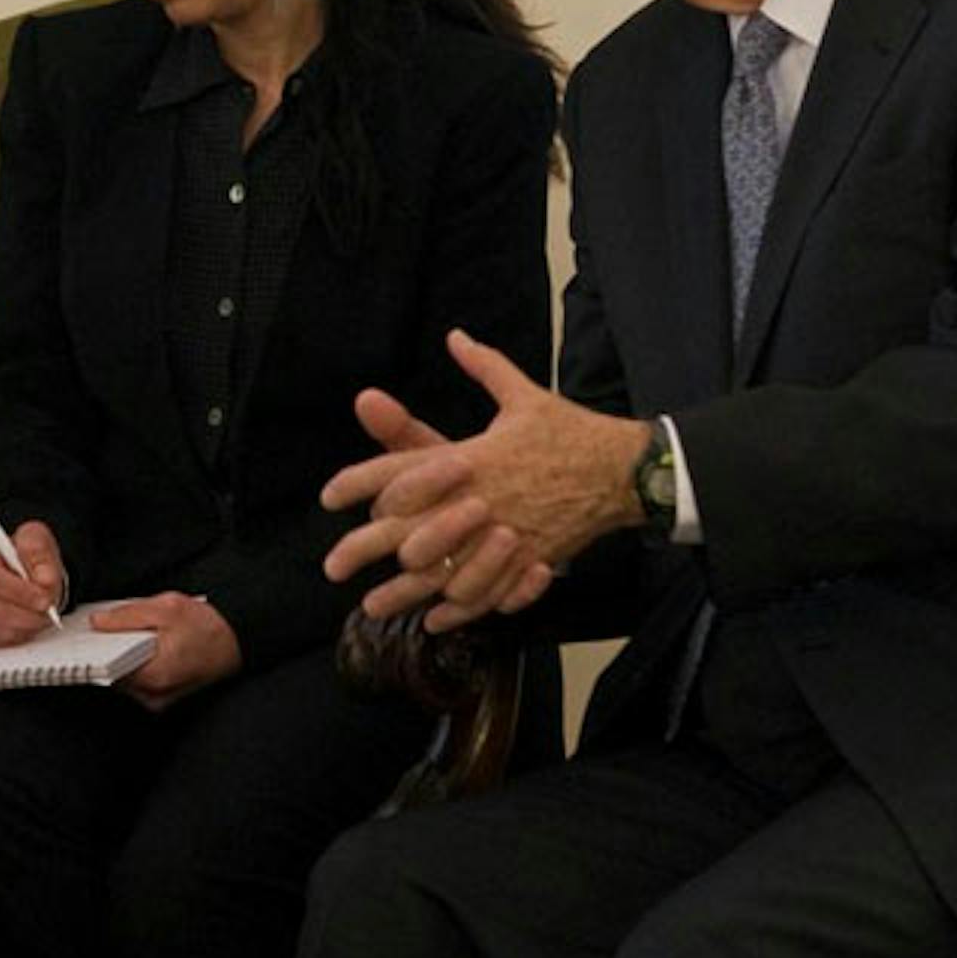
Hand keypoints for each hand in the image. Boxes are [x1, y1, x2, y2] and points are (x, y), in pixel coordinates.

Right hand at [0, 519, 66, 648]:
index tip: (43, 597)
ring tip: (41, 614)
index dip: (18, 591)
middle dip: (26, 611)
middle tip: (48, 608)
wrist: (26, 576)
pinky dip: (18, 635)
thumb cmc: (26, 557)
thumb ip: (39, 552)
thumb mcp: (37, 540)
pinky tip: (29, 623)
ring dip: (25, 624)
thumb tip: (42, 579)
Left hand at [98, 593, 240, 710]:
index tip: (84, 635)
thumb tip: (98, 622)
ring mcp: (158, 699)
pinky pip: (137, 681)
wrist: (238, 641)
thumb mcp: (167, 608)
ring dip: (121, 657)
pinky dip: (135, 664)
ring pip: (123, 677)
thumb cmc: (209, 627)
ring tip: (132, 635)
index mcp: (152, 674)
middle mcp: (153, 694)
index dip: (92, 648)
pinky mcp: (163, 697)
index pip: (104, 667)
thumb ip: (128, 615)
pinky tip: (143, 645)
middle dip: (107, 650)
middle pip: (112, 673)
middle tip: (108, 628)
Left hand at [321, 330, 644, 630]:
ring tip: (372, 608)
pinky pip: (488, 592)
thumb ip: (484, 367)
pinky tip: (436, 621)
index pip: (404, 470)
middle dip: (367, 548)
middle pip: (411, 528)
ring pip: (444, 571)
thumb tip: (456, 336)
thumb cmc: (569, 431)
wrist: (626, 469)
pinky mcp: (530, 560)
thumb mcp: (524, 394)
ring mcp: (505, 535)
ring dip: (406, 592)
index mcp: (472, 458)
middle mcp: (480, 499)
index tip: (330, 496)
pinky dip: (461, 609)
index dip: (362, 483)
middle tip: (332, 566)